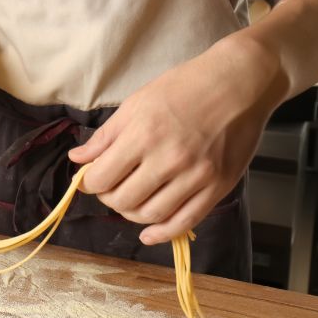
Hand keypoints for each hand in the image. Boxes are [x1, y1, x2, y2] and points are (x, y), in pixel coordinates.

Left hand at [68, 36, 285, 244]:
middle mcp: (169, 160)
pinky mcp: (218, 187)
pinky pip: (185, 222)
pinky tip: (148, 233)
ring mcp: (196, 177)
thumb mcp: (136, 103)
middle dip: (108, 198)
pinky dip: (162, 233)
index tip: (89, 179)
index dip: (89, 183)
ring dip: (131, 214)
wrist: (239, 84)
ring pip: (151, 215)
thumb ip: (105, 136)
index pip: (102, 178)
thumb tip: (78, 159)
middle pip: (123, 200)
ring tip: (130, 200)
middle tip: (111, 187)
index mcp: (143, 135)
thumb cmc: (185, 87)